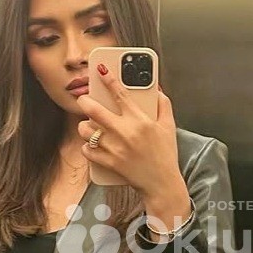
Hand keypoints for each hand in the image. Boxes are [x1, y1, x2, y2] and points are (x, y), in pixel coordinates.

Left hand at [77, 65, 189, 221]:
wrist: (161, 183)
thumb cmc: (165, 155)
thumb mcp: (168, 126)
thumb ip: (163, 105)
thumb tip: (156, 89)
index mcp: (140, 120)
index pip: (120, 93)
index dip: (108, 79)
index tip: (100, 69)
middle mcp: (125, 132)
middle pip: (94, 110)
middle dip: (84, 101)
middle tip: (84, 100)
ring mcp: (114, 148)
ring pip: (86, 131)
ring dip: (85, 126)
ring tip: (90, 126)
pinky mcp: (108, 163)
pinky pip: (87, 150)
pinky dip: (87, 147)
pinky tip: (93, 145)